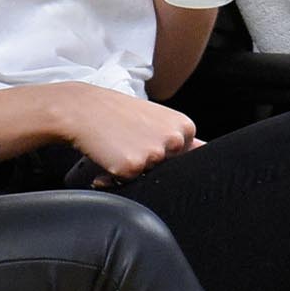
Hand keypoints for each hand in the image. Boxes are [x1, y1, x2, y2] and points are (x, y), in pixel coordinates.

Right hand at [56, 82, 199, 178]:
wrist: (83, 108)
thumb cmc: (118, 114)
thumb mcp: (157, 118)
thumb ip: (181, 138)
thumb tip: (206, 151)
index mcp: (185, 126)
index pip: (187, 158)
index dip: (163, 153)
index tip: (147, 138)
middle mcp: (175, 140)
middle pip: (168, 170)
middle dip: (150, 164)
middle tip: (131, 140)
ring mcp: (155, 154)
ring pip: (148, 177)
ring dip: (132, 169)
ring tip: (119, 145)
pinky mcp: (133, 167)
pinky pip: (128, 181)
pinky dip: (115, 174)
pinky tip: (109, 155)